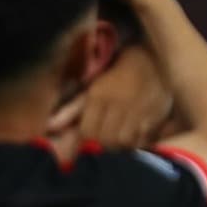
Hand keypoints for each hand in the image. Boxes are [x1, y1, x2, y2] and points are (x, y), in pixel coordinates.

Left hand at [46, 45, 173, 149]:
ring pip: (124, 143)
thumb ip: (73, 108)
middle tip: (102, 143)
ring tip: (117, 142)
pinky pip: (143, 140)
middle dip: (101, 145)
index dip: (85, 140)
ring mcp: (138, 112)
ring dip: (119, 147)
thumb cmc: (119, 71)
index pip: (87, 131)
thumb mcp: (93, 86)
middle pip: (105, 140)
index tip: (87, 139)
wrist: (154, 59)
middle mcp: (118, 105)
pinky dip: (136, 144)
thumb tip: (51, 126)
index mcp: (99, 95)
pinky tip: (133, 138)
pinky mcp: (155, 116)